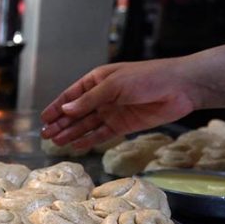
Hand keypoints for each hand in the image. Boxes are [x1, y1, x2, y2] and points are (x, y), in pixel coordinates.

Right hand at [40, 58, 196, 148]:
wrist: (180, 88)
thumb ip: (89, 100)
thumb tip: (66, 110)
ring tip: (56, 143)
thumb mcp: (113, 85)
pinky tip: (76, 145)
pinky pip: (102, 134)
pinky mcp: (124, 125)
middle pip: (76, 112)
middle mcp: (102, 97)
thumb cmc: (147, 78)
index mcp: (97, 80)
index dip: (57, 107)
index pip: (71, 96)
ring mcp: (113, 111)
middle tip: (45, 135)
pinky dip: (89, 140)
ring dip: (71, 133)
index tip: (44, 119)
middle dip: (61, 123)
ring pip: (87, 125)